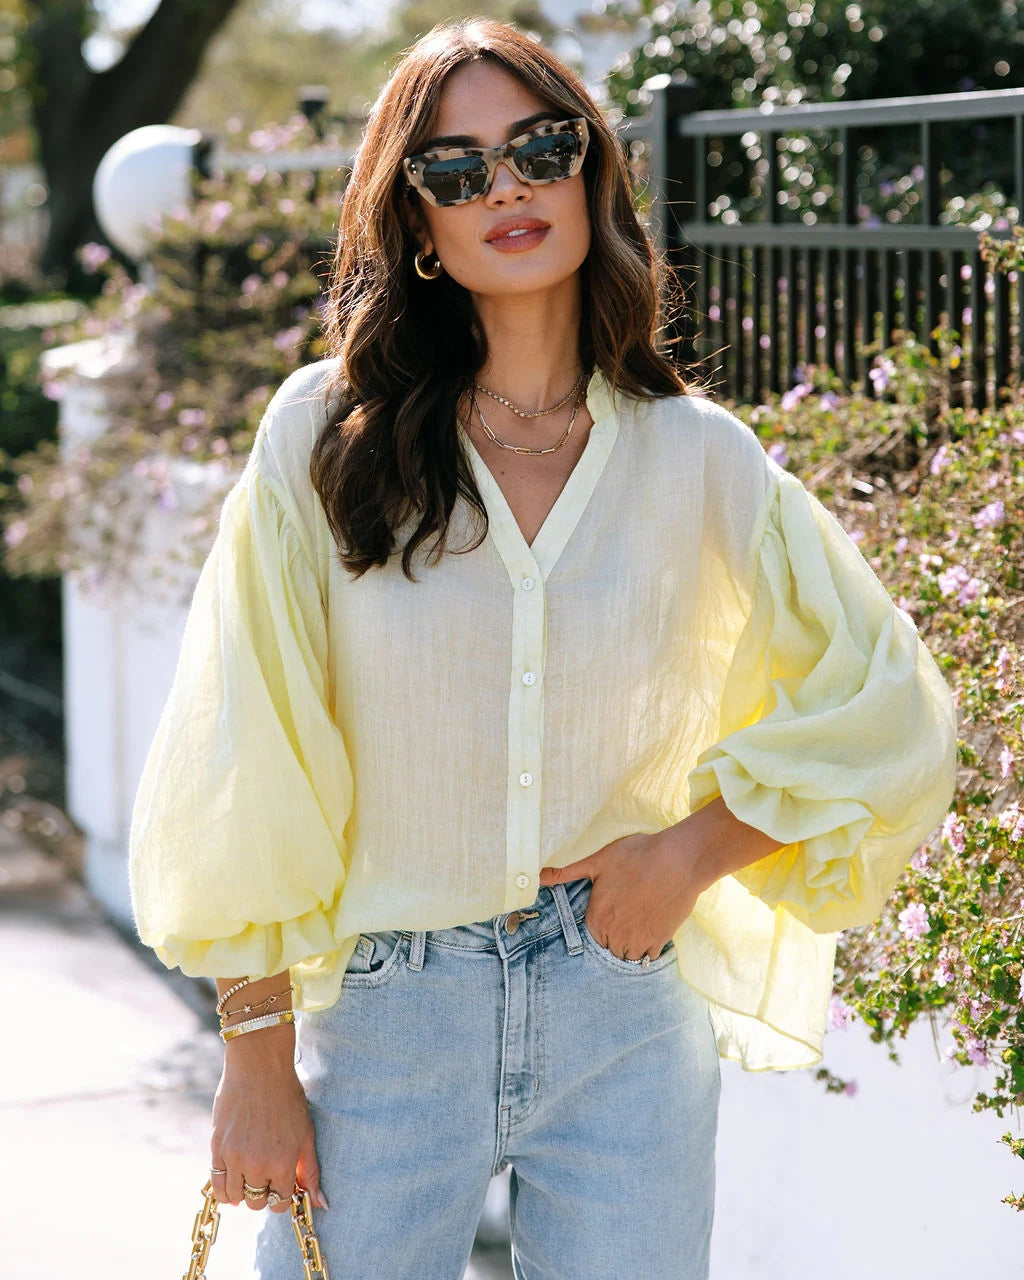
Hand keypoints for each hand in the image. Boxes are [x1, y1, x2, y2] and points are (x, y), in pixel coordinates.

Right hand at [210, 1031, 327, 1213]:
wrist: (258, 1067)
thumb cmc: (287, 1097)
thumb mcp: (306, 1133)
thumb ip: (311, 1170)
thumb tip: (320, 1203)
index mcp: (283, 1161)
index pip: (280, 1203)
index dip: (282, 1197)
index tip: (282, 1185)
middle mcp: (257, 1164)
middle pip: (257, 1204)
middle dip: (263, 1194)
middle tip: (266, 1174)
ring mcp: (234, 1157)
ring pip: (235, 1199)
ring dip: (243, 1192)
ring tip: (250, 1174)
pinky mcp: (216, 1148)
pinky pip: (216, 1186)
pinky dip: (225, 1189)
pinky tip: (233, 1177)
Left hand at [538, 827, 706, 962]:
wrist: (678, 860)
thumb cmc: (637, 856)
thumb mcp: (598, 861)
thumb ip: (567, 872)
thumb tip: (538, 876)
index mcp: (598, 918)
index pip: (591, 936)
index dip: (599, 924)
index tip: (609, 912)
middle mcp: (615, 935)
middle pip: (609, 948)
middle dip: (613, 937)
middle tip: (623, 917)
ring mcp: (639, 940)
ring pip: (627, 956)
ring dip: (628, 946)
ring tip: (635, 926)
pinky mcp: (660, 940)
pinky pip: (648, 957)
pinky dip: (647, 950)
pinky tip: (650, 932)